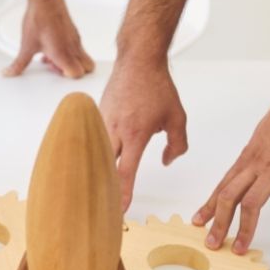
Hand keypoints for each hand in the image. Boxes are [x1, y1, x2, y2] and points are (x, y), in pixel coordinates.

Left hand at [3, 0, 93, 78]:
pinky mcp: (73, 32)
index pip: (77, 74)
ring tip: (52, 57)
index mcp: (62, 53)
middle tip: (57, 67)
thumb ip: (19, 63)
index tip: (54, 73)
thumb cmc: (39, 18)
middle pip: (87, 68)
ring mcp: (75, 39)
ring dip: (69, 61)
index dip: (67, 78)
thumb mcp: (26, 46)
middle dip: (74, 72)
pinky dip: (68, 52)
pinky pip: (77, 47)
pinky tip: (52, 47)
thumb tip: (9, 72)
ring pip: (82, 57)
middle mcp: (73, 47)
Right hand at [100, 59, 187, 209]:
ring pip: (95, 154)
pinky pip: (93, 140)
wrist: (137, 60)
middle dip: (101, 188)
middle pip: (103, 167)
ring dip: (95, 171)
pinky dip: (93, 153)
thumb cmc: (157, 86)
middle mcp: (114, 131)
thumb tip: (167, 161)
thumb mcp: (177, 116)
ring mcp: (102, 123)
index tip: (120, 209)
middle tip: (100, 206)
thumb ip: (177, 144)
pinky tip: (92, 163)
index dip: (122, 192)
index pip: (126, 171)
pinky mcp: (96, 117)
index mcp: (135, 135)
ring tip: (91, 189)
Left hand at [192, 87, 269, 253]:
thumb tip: (251, 172)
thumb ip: (256, 158)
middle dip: (217, 223)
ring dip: (244, 229)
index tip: (198, 222)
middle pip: (228, 197)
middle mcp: (254, 165)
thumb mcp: (263, 137)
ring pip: (251, 204)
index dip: (208, 206)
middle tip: (211, 243)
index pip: (222, 186)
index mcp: (246, 158)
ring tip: (239, 248)